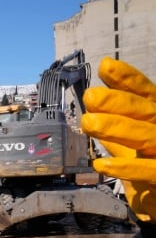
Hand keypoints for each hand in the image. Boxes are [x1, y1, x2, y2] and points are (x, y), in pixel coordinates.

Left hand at [81, 57, 155, 221]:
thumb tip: (92, 108)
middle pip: (145, 111)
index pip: (145, 95)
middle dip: (118, 102)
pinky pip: (149, 172)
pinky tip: (100, 165)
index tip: (106, 66)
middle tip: (90, 96)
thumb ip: (116, 129)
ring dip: (117, 128)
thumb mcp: (131, 147)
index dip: (128, 79)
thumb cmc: (152, 170)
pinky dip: (126, 168)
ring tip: (89, 123)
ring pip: (146, 136)